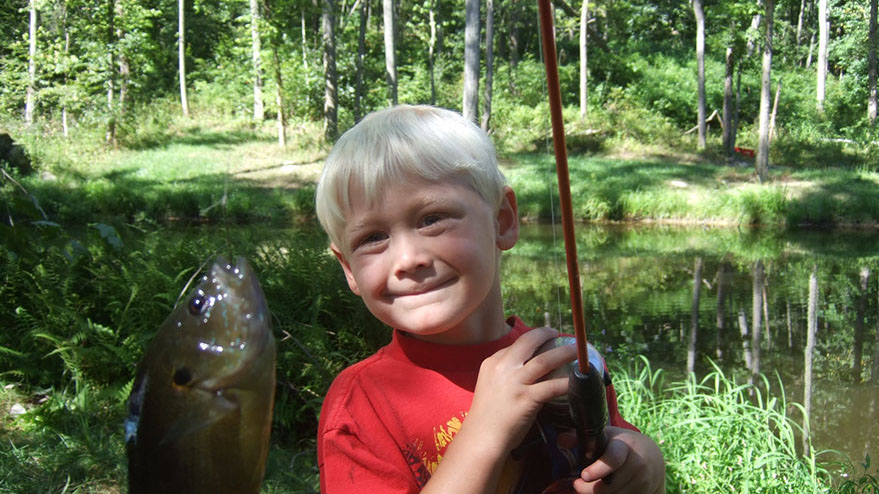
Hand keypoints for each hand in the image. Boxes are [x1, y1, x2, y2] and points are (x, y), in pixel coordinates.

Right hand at [467, 327, 576, 455]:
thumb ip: (505, 376)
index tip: (543, 340)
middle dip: (546, 333)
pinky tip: (577, 380)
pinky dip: (568, 381)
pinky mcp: (526, 398)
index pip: (515, 345)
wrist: (481, 438)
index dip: (532, 340)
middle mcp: (503, 368)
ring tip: (578, 349)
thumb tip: (526, 373)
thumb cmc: (486, 417)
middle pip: (528, 342)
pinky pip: (553, 386)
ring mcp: (515, 382)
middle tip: (559, 334)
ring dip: (564, 352)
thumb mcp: (489, 386)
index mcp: (492, 363)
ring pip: (545, 360)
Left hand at [573, 426, 664, 493]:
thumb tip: (561, 440)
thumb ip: (585, 438)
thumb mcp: (605, 435)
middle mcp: (637, 465)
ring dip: (599, 493)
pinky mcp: (647, 493)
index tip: (583, 476)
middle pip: (609, 487)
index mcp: (624, 447)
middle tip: (577, 485)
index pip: (613, 459)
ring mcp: (644, 481)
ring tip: (593, 485)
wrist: (652, 455)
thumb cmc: (621, 444)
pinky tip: (607, 489)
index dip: (598, 469)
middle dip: (589, 489)